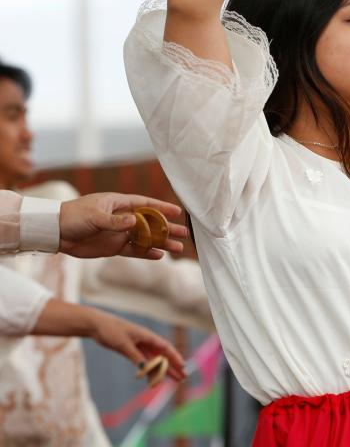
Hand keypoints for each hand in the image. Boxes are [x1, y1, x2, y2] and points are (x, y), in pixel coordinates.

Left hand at [59, 193, 187, 259]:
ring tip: (178, 248)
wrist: (54, 232)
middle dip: (168, 228)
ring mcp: (119, 233)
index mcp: (119, 204)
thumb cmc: (73, 216)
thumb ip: (115, 220)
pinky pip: (134, 251)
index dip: (163, 208)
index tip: (178, 212)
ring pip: (146, 238)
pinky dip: (146, 253)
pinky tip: (159, 256)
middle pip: (151, 223)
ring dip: (161, 243)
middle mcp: (123, 218)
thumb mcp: (94, 216)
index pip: (146, 204)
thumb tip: (135, 221)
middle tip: (185, 234)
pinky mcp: (113, 247)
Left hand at [87, 309, 186, 381]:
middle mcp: (146, 341)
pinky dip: (149, 370)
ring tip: (173, 381)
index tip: (183, 367)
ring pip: (155, 360)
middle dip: (174, 367)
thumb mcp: (124, 344)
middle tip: (183, 379)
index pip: (166, 348)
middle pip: (164, 356)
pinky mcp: (131, 350)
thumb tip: (146, 369)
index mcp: (147, 336)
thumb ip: (136, 356)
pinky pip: (144, 362)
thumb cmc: (111, 331)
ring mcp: (139, 346)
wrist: (97, 326)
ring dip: (163, 371)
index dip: (175, 358)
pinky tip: (152, 379)